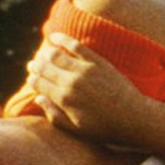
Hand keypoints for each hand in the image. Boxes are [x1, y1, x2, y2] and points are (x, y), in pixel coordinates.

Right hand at [25, 32, 144, 141]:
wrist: (133, 117)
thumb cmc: (104, 128)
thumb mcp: (76, 129)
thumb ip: (54, 115)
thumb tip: (38, 98)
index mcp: (63, 99)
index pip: (39, 84)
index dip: (32, 80)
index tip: (31, 78)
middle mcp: (71, 82)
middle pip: (45, 68)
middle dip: (35, 66)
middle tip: (32, 65)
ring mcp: (85, 70)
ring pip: (56, 55)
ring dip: (45, 53)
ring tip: (42, 54)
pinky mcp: (98, 61)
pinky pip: (76, 45)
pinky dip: (63, 39)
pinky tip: (54, 36)